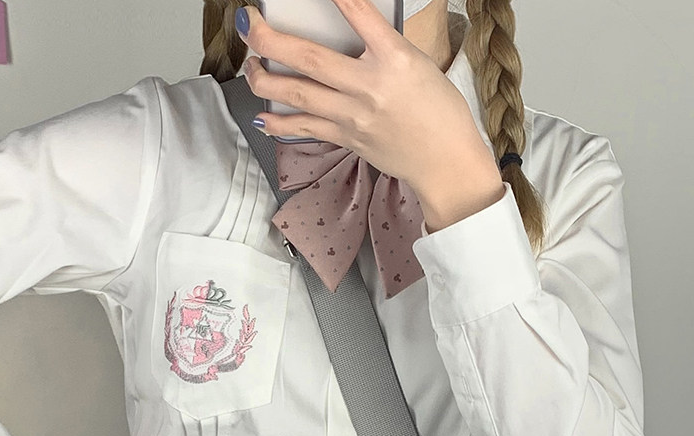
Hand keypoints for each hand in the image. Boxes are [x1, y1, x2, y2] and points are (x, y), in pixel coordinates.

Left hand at [237, 0, 504, 228]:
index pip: (360, 15)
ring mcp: (354, 116)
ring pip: (299, 94)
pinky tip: (262, 117)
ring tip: (250, 66)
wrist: (446, 162)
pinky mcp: (347, 139)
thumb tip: (349, 36)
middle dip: (270, 40)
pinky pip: (306, 128)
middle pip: (310, 59)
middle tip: (247, 24)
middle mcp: (369, 87)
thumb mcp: (418, 64)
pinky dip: (280, 123)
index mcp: (395, 59)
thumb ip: (382, 47)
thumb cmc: (438, 111)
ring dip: (264, 79)